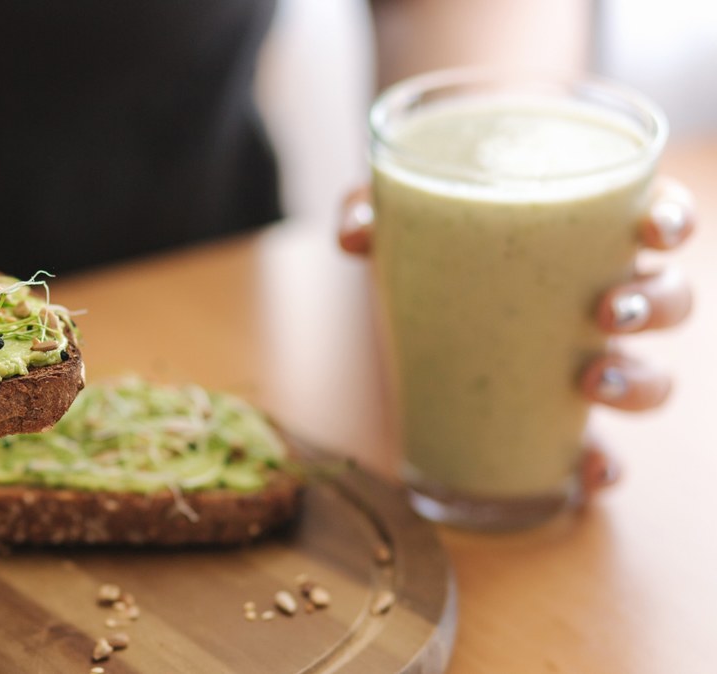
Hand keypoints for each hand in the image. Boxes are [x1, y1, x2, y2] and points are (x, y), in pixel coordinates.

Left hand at [338, 179, 695, 495]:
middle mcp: (596, 297)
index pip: (652, 219)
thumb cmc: (416, 241)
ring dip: (639, 382)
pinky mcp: (551, 417)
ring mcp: (581, 360)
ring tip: (590, 381)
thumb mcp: (390, 218)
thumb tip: (357, 237)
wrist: (395, 302)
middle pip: (667, 299)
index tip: (654, 231)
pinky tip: (585, 474)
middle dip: (655, 305)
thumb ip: (370, 210)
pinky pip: (598, 448)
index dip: (670, 221)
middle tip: (606, 312)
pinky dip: (603, 464)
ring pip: (650, 374)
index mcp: (578, 236)